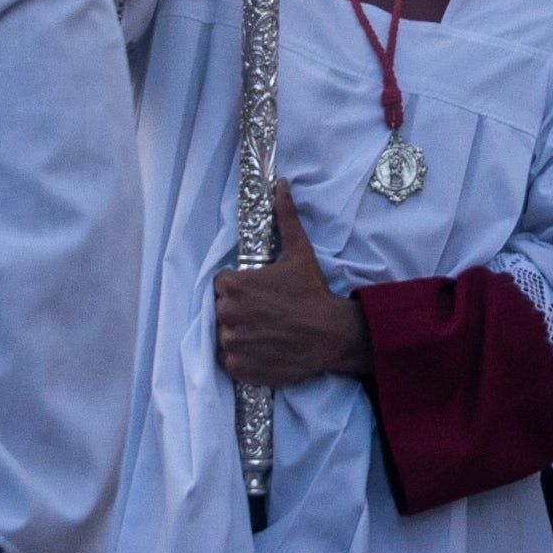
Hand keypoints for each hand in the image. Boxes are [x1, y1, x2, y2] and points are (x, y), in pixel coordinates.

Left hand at [214, 183, 371, 386]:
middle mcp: (226, 314)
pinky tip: (262, 349)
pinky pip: (230, 360)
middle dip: (239, 309)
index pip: (223, 284)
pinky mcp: (238, 367)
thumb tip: (279, 185)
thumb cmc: (311, 291)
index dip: (240, 287)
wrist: (330, 334)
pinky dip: (242, 357)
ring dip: (239, 333)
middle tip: (265, 312)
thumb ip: (284, 217)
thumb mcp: (299, 251)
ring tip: (265, 331)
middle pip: (222, 309)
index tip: (259, 292)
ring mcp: (231, 343)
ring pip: (225, 335)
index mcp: (234, 285)